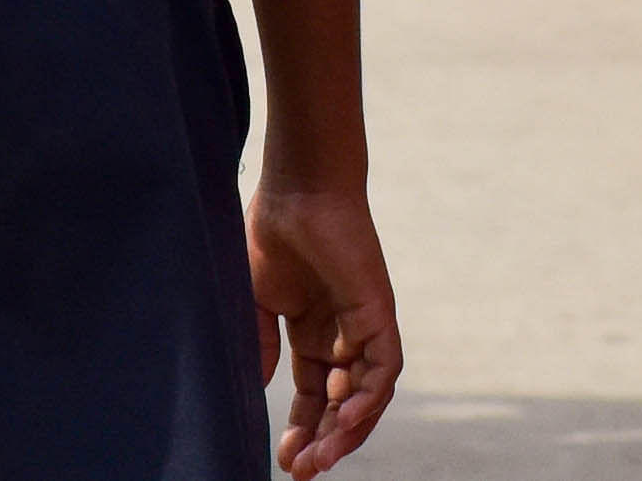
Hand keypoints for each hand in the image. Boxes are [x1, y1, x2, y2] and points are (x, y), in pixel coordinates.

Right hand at [248, 185, 399, 476]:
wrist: (297, 189)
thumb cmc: (273, 233)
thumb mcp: (257, 302)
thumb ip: (259, 344)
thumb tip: (259, 389)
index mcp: (313, 331)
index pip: (314, 396)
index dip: (302, 430)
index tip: (282, 460)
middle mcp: (343, 333)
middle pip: (342, 404)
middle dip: (324, 441)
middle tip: (301, 471)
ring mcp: (364, 323)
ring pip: (367, 393)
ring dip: (347, 430)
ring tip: (319, 459)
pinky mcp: (379, 311)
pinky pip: (384, 366)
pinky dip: (369, 396)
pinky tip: (344, 419)